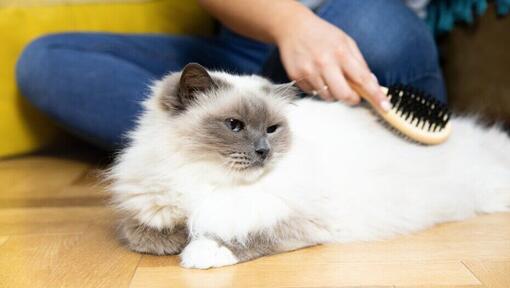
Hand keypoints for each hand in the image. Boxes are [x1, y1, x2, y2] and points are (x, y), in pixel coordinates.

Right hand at [273, 9, 390, 110]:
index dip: (375, 94)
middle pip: (343, 94)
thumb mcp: (346, 42)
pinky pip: (312, 93)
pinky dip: (317, 88)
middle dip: (351, 99)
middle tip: (352, 95)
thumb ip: (359, 62)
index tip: (385, 107)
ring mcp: (309, 71)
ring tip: (329, 77)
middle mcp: (324, 63)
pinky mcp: (297, 77)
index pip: (363, 78)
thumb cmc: (322, 35)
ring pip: (327, 97)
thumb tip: (371, 82)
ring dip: (333, 93)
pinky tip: (315, 75)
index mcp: (341, 52)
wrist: (293, 27)